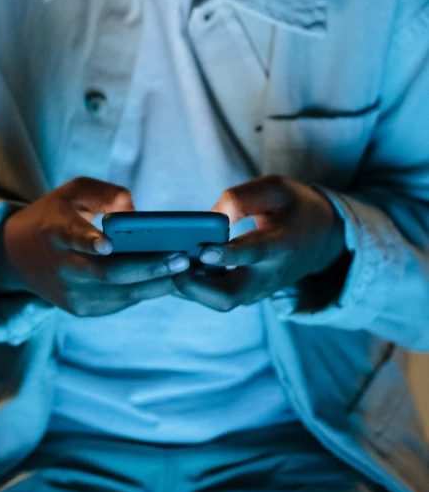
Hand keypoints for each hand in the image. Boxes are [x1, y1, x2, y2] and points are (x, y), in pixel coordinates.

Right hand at [0, 178, 190, 317]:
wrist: (17, 257)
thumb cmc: (55, 215)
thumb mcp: (73, 192)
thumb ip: (105, 194)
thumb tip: (136, 214)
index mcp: (55, 231)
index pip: (71, 238)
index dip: (89, 242)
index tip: (108, 245)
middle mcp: (62, 267)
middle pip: (106, 274)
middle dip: (147, 267)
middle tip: (181, 258)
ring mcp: (71, 294)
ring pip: (118, 293)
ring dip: (154, 284)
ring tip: (186, 270)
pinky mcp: (81, 309)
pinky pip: (120, 301)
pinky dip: (146, 291)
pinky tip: (171, 280)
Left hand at [171, 174, 347, 312]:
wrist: (323, 239)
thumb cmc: (295, 207)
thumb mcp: (275, 188)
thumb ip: (241, 199)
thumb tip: (208, 220)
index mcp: (281, 244)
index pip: (253, 254)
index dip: (227, 255)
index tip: (202, 250)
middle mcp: (269, 275)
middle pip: (230, 296)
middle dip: (196, 286)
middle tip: (171, 265)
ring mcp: (259, 290)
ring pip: (220, 302)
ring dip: (191, 289)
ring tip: (168, 265)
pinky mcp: (249, 294)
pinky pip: (218, 298)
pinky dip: (196, 288)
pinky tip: (175, 268)